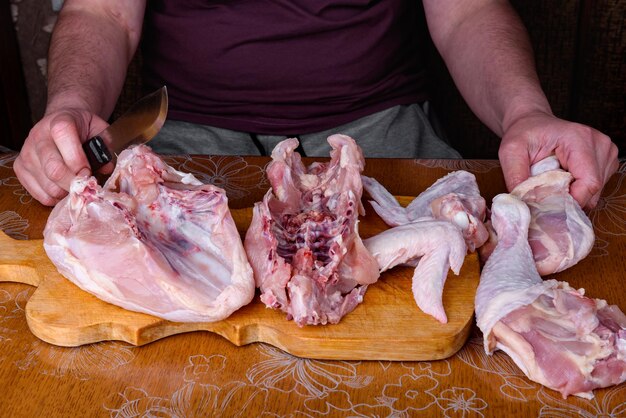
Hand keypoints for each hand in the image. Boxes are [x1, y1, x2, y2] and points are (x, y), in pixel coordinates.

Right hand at [14, 108, 108, 205]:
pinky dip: (55, 198)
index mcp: (59, 122)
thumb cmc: (82, 129)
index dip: (79, 161)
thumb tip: (106, 168)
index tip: (90, 173)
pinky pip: (39, 194)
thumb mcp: (98, 129)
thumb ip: (106, 146)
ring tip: (76, 186)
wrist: (59, 124)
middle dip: (74, 183)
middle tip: (86, 186)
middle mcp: (38, 136)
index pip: (64, 138)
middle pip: (54, 169)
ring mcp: (26, 153)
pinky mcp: (19, 168)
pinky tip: (63, 188)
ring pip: (48, 186)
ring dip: (66, 193)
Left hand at [498, 111, 618, 208]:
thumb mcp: (511, 152)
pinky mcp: (606, 161)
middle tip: (545, 196)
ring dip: (573, 195)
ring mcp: (606, 152)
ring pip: (595, 192)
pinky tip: (563, 181)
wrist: (533, 123)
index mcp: (579, 138)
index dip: (570, 201)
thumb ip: (515, 176)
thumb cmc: (523, 134)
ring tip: (553, 184)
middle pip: (593, 189)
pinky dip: (578, 191)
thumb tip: (521, 202)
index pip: (588, 181)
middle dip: (568, 200)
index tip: (548, 207)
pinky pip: (595, 188)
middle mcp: (599, 144)